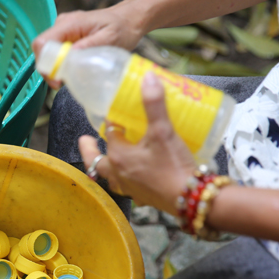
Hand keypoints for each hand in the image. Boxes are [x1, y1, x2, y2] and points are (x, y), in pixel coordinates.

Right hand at [33, 4, 145, 88]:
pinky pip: (57, 54)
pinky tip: (75, 70)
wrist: (128, 19)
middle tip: (64, 83)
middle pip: (43, 51)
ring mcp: (63, 31)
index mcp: (70, 23)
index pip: (42, 43)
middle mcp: (62, 25)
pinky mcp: (66, 37)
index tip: (58, 80)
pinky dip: (62, 65)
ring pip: (49, 54)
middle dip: (50, 70)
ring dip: (57, 69)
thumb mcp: (110, 38)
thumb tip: (70, 57)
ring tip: (74, 76)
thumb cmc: (122, 28)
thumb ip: (89, 46)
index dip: (45, 63)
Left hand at [79, 72, 196, 213]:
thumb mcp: (163, 132)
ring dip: (108, 167)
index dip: (110, 120)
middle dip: (90, 151)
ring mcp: (131, 188)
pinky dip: (128, 180)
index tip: (113, 112)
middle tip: (86, 140)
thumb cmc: (172, 167)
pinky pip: (130, 187)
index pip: (108, 134)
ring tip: (110, 159)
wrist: (191, 199)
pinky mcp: (145, 197)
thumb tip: (148, 78)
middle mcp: (120, 174)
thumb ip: (154, 104)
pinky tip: (137, 175)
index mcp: (119, 157)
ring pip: (112, 176)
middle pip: (97, 162)